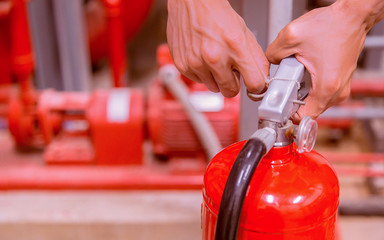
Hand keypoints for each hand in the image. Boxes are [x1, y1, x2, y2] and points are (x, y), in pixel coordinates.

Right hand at [167, 0, 268, 96]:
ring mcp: (196, 63)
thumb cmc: (217, 15)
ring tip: (215, 59)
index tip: (254, 85)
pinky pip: (199, 81)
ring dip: (217, 78)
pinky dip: (202, 73)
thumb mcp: (244, 33)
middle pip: (231, 91)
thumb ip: (256, 58)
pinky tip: (202, 57)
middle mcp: (214, 57)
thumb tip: (263, 80)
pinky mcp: (183, 65)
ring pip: (214, 88)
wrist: (192, 3)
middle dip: (233, 83)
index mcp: (235, 46)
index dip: (256, 87)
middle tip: (231, 69)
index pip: (254, 83)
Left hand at [266, 1, 370, 121]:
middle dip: (292, 101)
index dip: (287, 114)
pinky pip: (321, 93)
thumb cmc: (332, 25)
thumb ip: (273, 54)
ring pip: (314, 102)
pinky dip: (310, 87)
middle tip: (283, 86)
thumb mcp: (291, 37)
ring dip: (301, 93)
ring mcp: (340, 88)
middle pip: (308, 110)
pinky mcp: (340, 82)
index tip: (278, 106)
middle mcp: (337, 91)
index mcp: (326, 87)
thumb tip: (268, 63)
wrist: (353, 16)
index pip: (304, 118)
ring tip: (294, 76)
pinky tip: (303, 73)